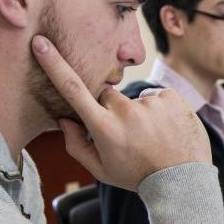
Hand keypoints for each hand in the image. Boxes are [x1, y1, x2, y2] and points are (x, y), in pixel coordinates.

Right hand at [31, 35, 209, 190]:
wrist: (183, 181)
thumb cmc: (137, 176)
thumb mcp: (101, 170)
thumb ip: (76, 145)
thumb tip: (64, 119)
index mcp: (104, 128)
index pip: (72, 89)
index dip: (54, 64)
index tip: (40, 43)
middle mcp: (125, 111)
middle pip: (106, 94)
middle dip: (110, 109)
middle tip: (128, 134)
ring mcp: (149, 103)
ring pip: (133, 98)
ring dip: (138, 112)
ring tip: (152, 136)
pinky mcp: (170, 97)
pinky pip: (155, 97)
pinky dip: (159, 110)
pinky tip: (166, 129)